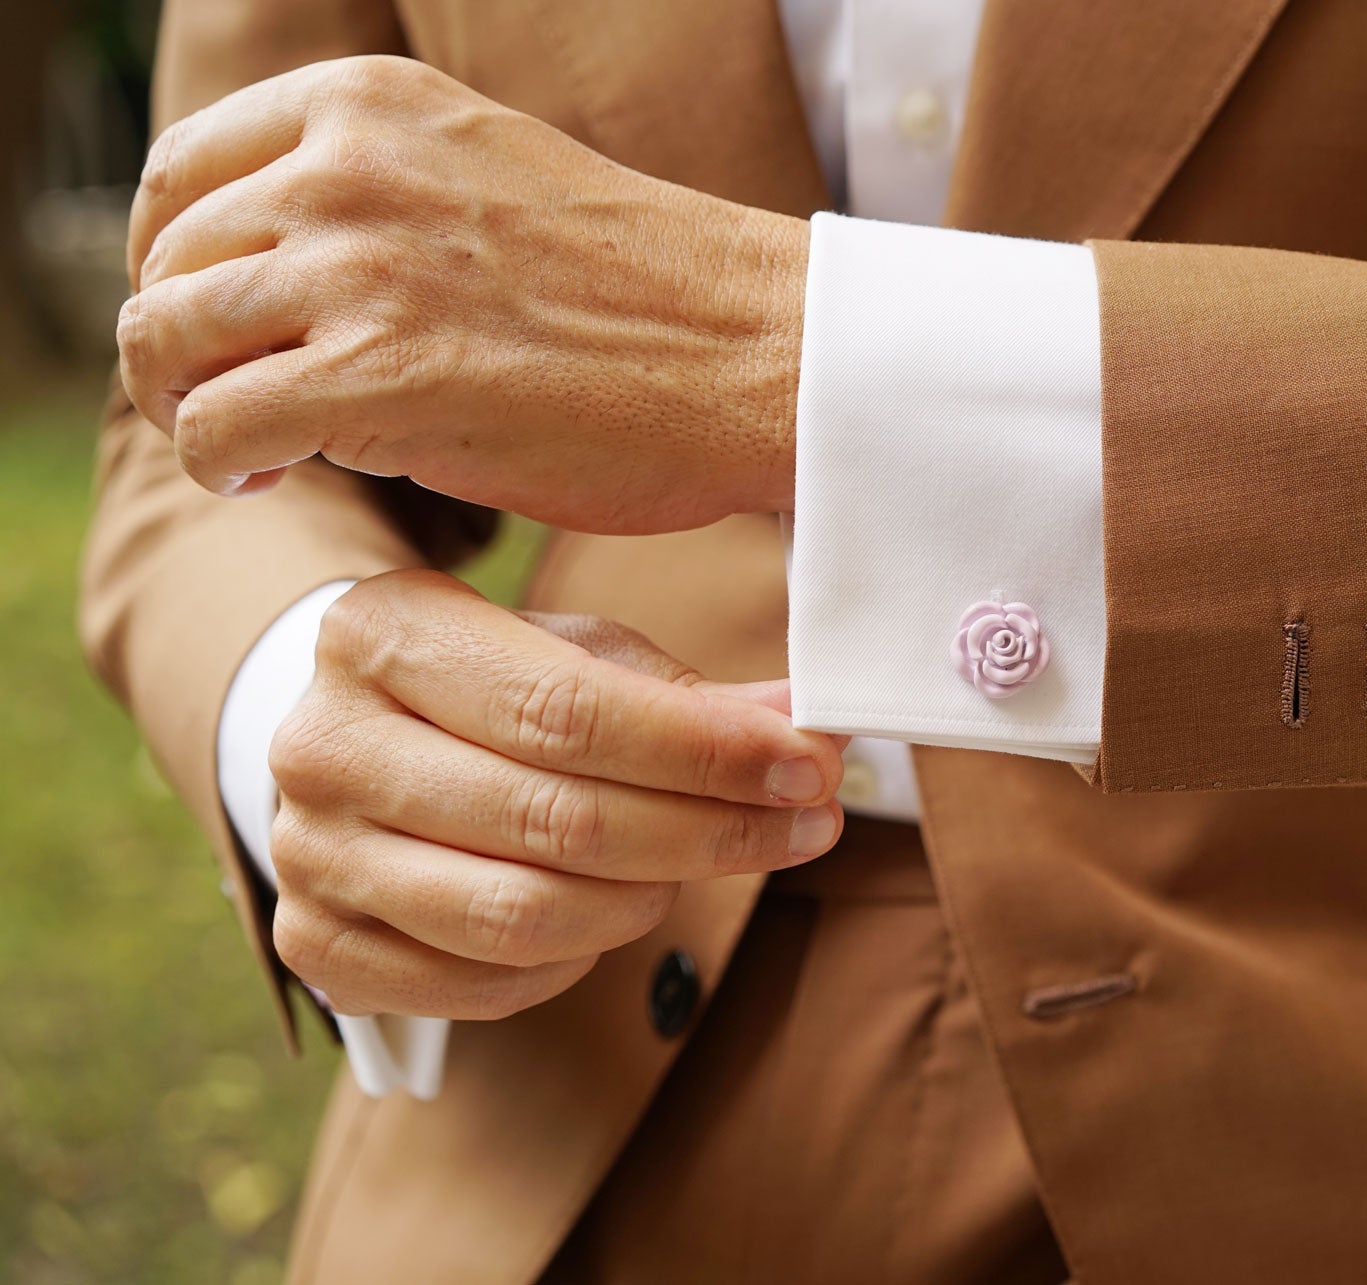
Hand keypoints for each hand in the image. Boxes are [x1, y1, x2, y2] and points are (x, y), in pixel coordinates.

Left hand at [118, 55, 806, 533]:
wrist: (764, 352)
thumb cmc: (655, 291)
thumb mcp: (494, 181)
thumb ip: (383, 202)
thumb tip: (287, 282)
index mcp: (372, 105)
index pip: (185, 172)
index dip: (177, 259)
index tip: (220, 321)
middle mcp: (345, 168)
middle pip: (165, 260)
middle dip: (180, 345)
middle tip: (235, 402)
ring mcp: (357, 269)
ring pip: (166, 341)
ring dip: (187, 407)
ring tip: (250, 450)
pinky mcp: (376, 379)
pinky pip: (214, 429)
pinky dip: (220, 466)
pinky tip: (271, 481)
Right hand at [265, 570, 845, 1019]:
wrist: (359, 745)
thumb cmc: (489, 687)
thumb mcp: (575, 653)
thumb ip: (686, 694)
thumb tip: (809, 729)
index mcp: (384, 631)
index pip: (567, 710)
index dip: (705, 751)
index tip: (810, 767)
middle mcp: (322, 743)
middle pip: (555, 818)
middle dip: (710, 831)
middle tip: (810, 827)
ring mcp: (308, 854)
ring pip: (524, 915)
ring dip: (649, 900)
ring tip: (700, 862)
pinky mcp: (315, 946)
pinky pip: (487, 982)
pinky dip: (576, 958)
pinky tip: (614, 907)